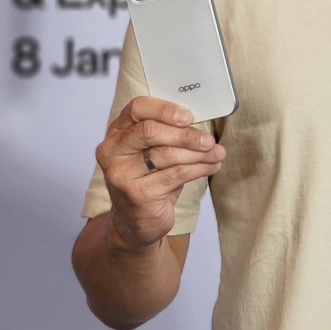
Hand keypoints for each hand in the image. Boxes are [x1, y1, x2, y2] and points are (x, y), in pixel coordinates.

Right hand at [96, 96, 224, 250]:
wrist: (136, 221)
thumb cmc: (149, 179)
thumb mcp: (152, 151)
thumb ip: (167, 132)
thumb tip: (200, 120)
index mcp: (117, 132)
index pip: (136, 108)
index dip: (164, 109)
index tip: (189, 116)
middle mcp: (112, 151)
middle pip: (150, 131)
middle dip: (185, 135)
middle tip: (208, 140)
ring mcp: (121, 174)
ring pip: (166, 154)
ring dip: (198, 154)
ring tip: (217, 153)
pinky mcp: (136, 194)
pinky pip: (175, 175)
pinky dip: (198, 169)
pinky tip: (212, 167)